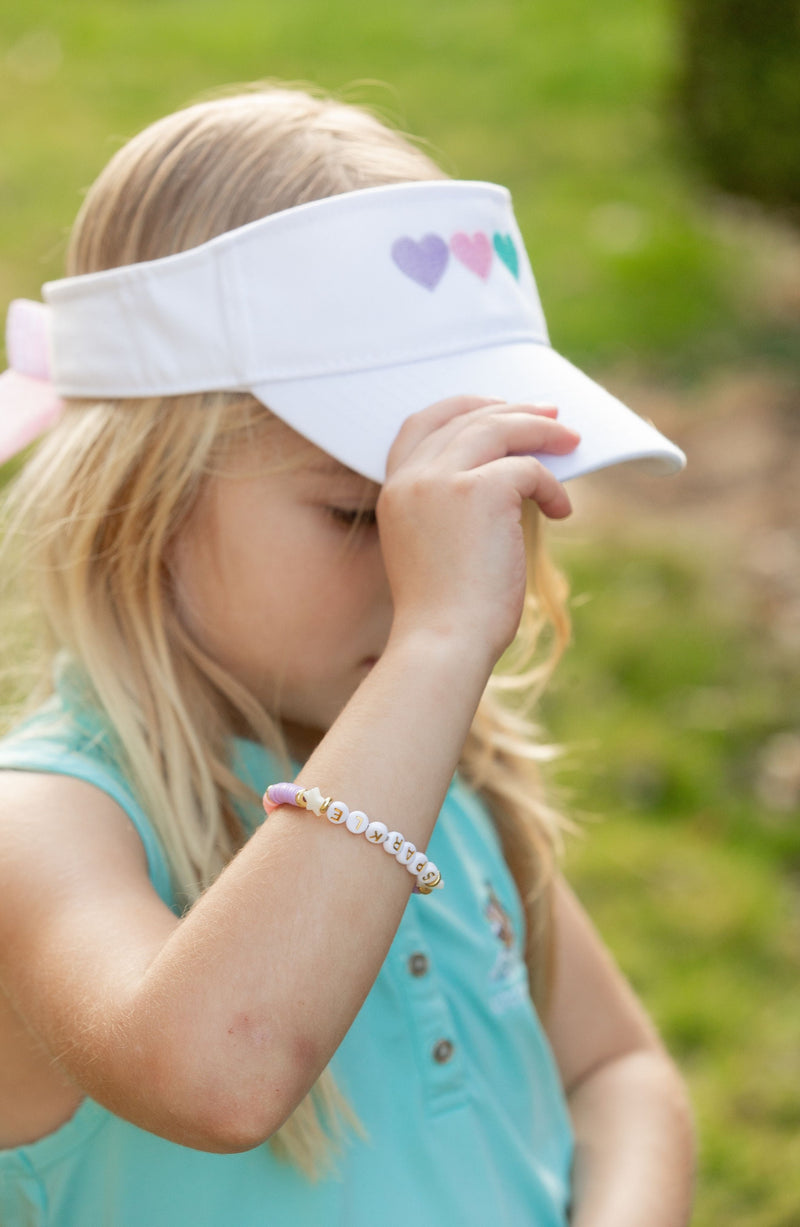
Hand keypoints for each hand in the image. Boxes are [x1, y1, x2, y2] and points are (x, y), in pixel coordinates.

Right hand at [377, 395, 579, 664]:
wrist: (444, 643)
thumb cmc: (446, 615)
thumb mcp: (434, 548)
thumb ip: (451, 508)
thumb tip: (508, 478)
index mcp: (394, 490)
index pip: (419, 424)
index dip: (460, 407)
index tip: (496, 408)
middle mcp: (413, 478)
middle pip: (465, 418)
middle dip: (511, 411)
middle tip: (549, 414)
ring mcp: (442, 481)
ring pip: (498, 428)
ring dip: (540, 430)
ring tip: (571, 440)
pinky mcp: (481, 491)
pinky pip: (529, 470)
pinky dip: (552, 487)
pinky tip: (562, 511)